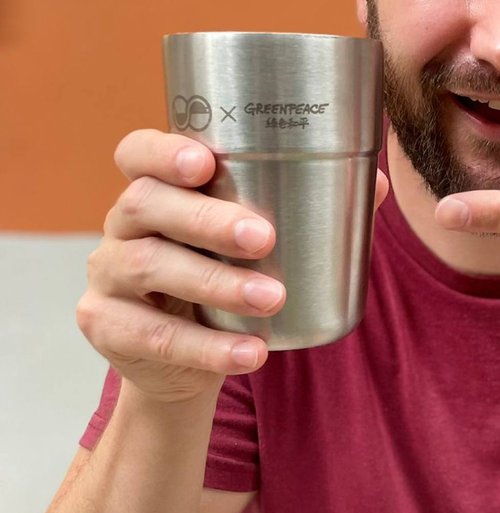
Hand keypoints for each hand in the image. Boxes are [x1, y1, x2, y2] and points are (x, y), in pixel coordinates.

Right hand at [77, 130, 389, 403]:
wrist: (184, 360)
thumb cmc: (226, 274)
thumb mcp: (256, 241)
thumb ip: (313, 208)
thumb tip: (379, 185)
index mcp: (156, 188)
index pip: (137, 152)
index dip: (162, 151)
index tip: (204, 163)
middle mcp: (122, 224)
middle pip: (146, 204)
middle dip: (206, 219)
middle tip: (264, 237)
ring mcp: (107, 275)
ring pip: (148, 267)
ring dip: (216, 282)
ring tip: (271, 298)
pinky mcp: (107, 327)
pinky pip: (154, 336)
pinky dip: (207, 347)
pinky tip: (251, 352)